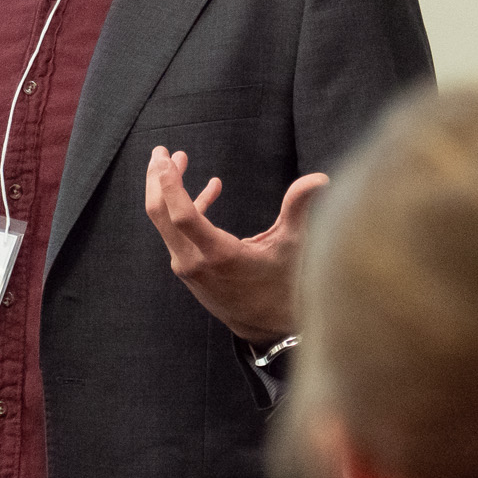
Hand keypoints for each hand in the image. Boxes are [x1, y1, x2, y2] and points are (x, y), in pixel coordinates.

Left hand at [142, 147, 328, 344]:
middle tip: (160, 151)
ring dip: (168, 191)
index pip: (183, 217)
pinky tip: (211, 191)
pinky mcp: (188, 269)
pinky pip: (178, 233)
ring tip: (177, 160)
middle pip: (161, 215)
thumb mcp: (292, 245)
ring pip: (165, 223)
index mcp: (219, 255)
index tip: (164, 160)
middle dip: (157, 179)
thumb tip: (321, 179)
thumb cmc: (282, 285)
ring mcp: (188, 267)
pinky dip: (188, 209)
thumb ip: (299, 208)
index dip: (170, 186)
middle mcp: (195, 262)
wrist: (266, 326)